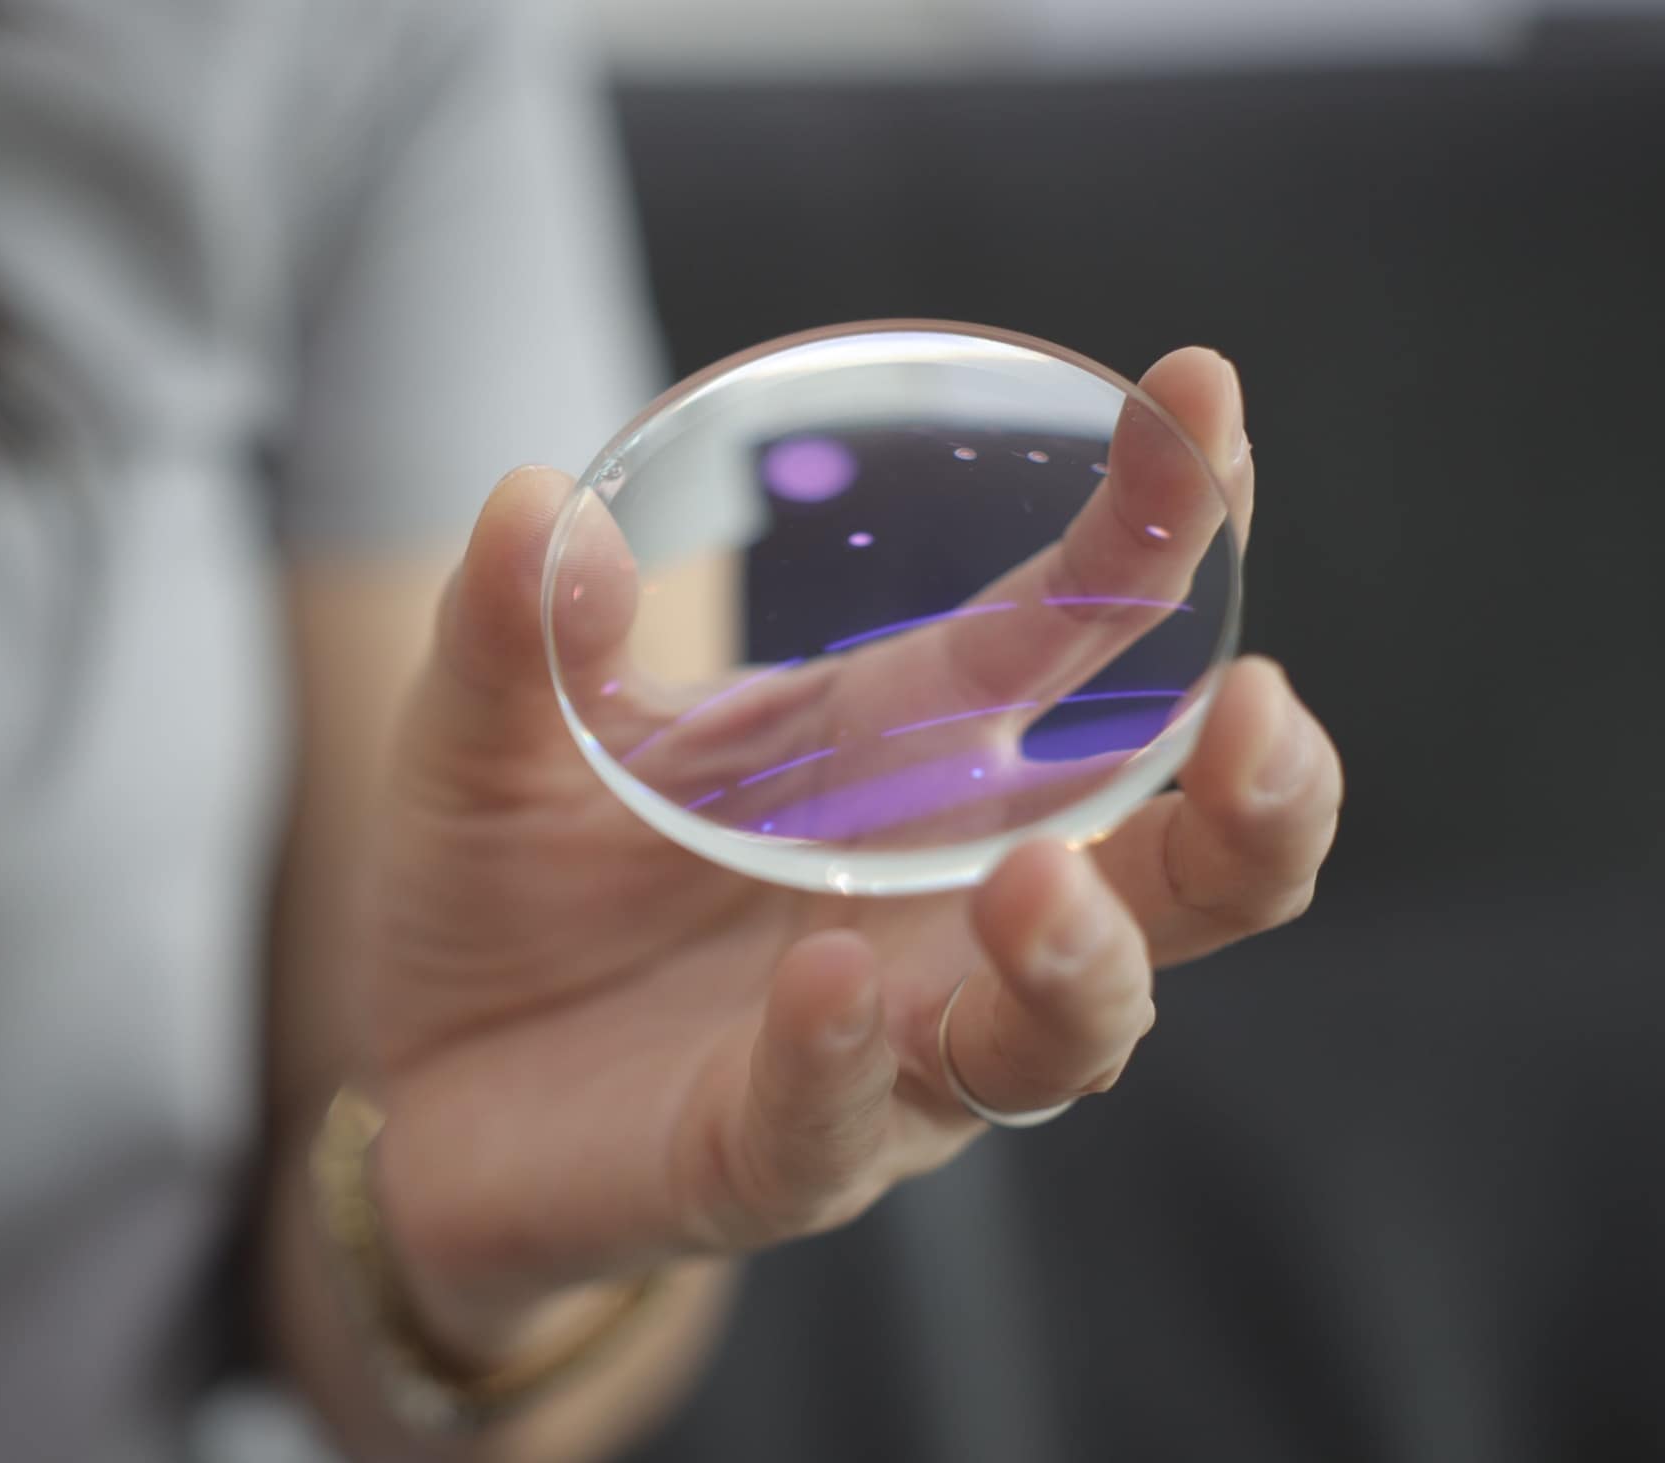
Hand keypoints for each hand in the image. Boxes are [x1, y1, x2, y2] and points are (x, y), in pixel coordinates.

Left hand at [362, 349, 1342, 1355]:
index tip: (1204, 393)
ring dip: (1082, 959)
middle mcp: (940, 906)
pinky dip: (846, 1055)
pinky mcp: (774, 1159)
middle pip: (1181, 875)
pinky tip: (830, 981)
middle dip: (1259, 806)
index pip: (1082, 637)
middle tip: (1262, 713)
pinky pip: (843, 1122)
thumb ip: (516, 626)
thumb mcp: (490, 729)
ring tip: (1038, 882)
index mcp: (903, 759)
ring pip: (1067, 1033)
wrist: (412, 1080)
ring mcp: (882, 1046)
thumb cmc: (508, 885)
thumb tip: (538, 497)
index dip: (1164, 524)